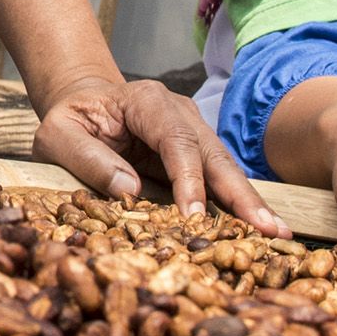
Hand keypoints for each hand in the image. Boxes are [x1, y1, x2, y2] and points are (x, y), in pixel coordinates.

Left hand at [27, 74, 287, 234]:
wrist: (83, 101)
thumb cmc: (69, 119)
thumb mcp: (58, 136)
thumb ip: (88, 159)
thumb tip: (129, 189)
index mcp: (146, 101)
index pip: (176, 140)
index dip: (189, 179)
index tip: (196, 216)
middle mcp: (179, 112)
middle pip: (215, 154)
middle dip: (241, 194)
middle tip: (268, 228)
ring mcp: (193, 130)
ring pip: (225, 167)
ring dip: (249, 202)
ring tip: (278, 234)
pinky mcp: (197, 151)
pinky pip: (218, 179)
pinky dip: (237, 204)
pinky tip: (257, 229)